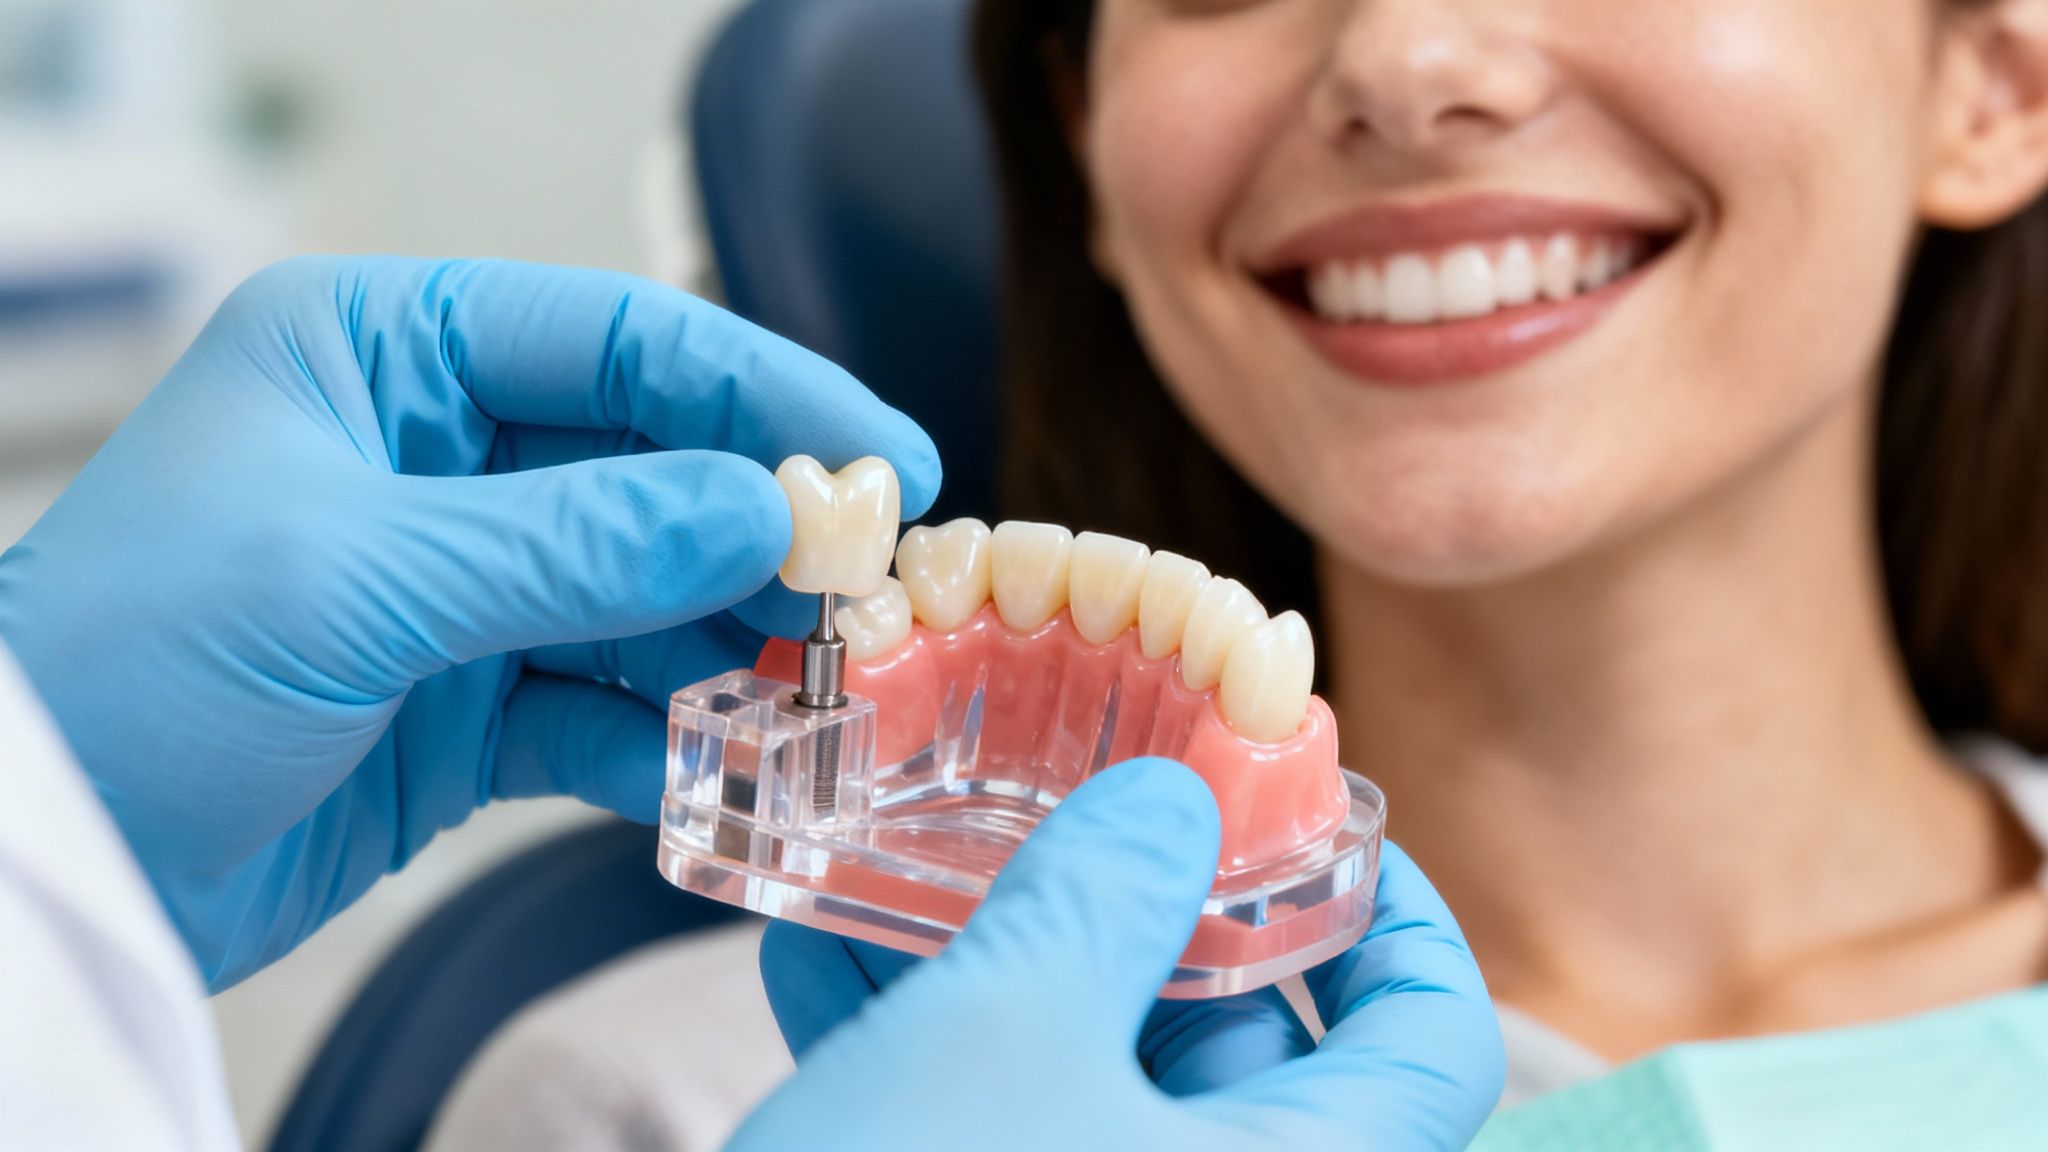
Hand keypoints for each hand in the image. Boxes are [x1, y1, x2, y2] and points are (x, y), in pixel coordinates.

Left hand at [0, 256, 938, 988]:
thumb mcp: (354, 579)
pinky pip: (606, 705)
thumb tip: (768, 512)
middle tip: (875, 590)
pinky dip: (668, 741)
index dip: (765, 391)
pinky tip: (723, 770)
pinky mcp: (467, 701)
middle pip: (654, 467)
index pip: (619, 341)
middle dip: (766, 534)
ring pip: (647, 593)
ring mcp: (460, 581)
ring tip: (824, 688)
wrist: (43, 857)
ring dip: (734, 645)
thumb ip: (574, 543)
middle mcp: (435, 453)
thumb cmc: (130, 669)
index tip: (886, 457)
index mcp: (384, 353)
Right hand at [736, 759, 1504, 1151]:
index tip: (1311, 821)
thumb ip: (1103, 894)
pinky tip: (820, 957)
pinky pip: (1001, 1139)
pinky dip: (930, 1049)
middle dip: (1136, 909)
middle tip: (1061, 800)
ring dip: (1003, 965)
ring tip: (908, 858)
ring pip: (1092, 1088)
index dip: (1396, 914)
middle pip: (1240, 1047)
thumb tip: (1175, 801)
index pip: (1433, 1043)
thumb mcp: (1005, 1032)